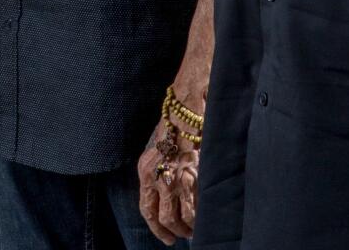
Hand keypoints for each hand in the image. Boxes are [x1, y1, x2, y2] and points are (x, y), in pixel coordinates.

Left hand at [138, 119, 197, 245]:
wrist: (184, 111)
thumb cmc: (172, 130)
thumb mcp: (156, 153)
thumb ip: (157, 175)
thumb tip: (165, 200)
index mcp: (145, 171)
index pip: (147, 209)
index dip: (156, 228)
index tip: (166, 237)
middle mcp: (157, 178)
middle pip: (164, 218)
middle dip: (173, 232)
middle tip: (180, 236)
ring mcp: (176, 179)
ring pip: (180, 218)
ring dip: (187, 228)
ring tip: (193, 230)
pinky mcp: (193, 177)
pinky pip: (195, 208)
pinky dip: (198, 218)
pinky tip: (202, 220)